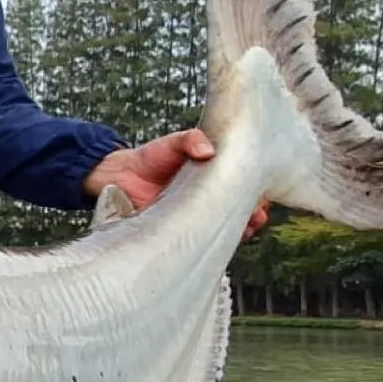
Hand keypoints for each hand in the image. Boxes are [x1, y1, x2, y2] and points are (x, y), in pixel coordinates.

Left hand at [83, 128, 268, 238]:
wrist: (119, 177)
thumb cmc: (150, 158)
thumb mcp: (172, 142)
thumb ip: (189, 140)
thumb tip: (207, 150)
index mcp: (214, 175)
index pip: (245, 182)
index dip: (258, 186)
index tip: (263, 187)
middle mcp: (211, 197)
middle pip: (244, 207)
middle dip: (256, 210)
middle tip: (258, 208)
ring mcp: (199, 216)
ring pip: (231, 226)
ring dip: (245, 227)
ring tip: (250, 223)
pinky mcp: (185, 232)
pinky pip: (208, 241)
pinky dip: (222, 241)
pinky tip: (229, 238)